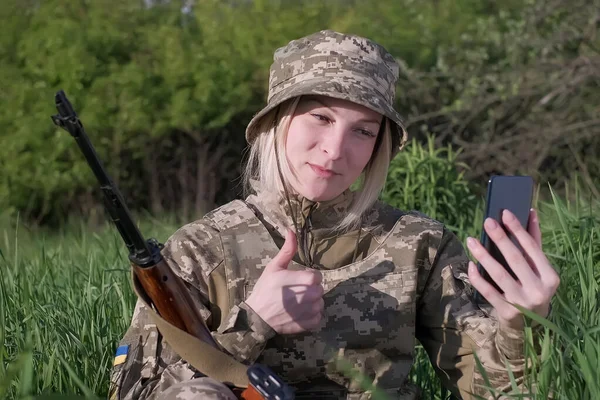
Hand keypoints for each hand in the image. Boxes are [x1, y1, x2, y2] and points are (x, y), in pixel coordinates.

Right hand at [245, 229, 324, 333]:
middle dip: (310, 289)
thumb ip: (287, 250)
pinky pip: (318, 317)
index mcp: (304, 280)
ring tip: (296, 303)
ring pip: (320, 303)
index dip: (309, 277)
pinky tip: (299, 313)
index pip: (317, 276)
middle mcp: (311, 296)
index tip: (298, 279)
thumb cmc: (265, 290)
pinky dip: (311, 315)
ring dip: (311, 302)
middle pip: (319, 289)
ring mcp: (311, 311)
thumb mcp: (274, 267)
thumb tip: (292, 230)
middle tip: (295, 291)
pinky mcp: (309, 324)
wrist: (257, 317)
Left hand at [466, 209, 559, 329]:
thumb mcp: (538, 269)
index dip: (518, 230)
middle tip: (487, 222)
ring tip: (471, 240)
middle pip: (515, 259)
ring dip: (483, 255)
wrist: (530, 325)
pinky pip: (488, 291)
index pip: (532, 248)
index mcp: (550, 277)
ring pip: (499, 274)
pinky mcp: (507, 311)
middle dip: (500, 238)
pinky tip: (471, 264)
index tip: (505, 213)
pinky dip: (478, 277)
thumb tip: (531, 213)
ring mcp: (522, 302)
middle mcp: (538, 290)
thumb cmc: (533, 287)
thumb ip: (534, 243)